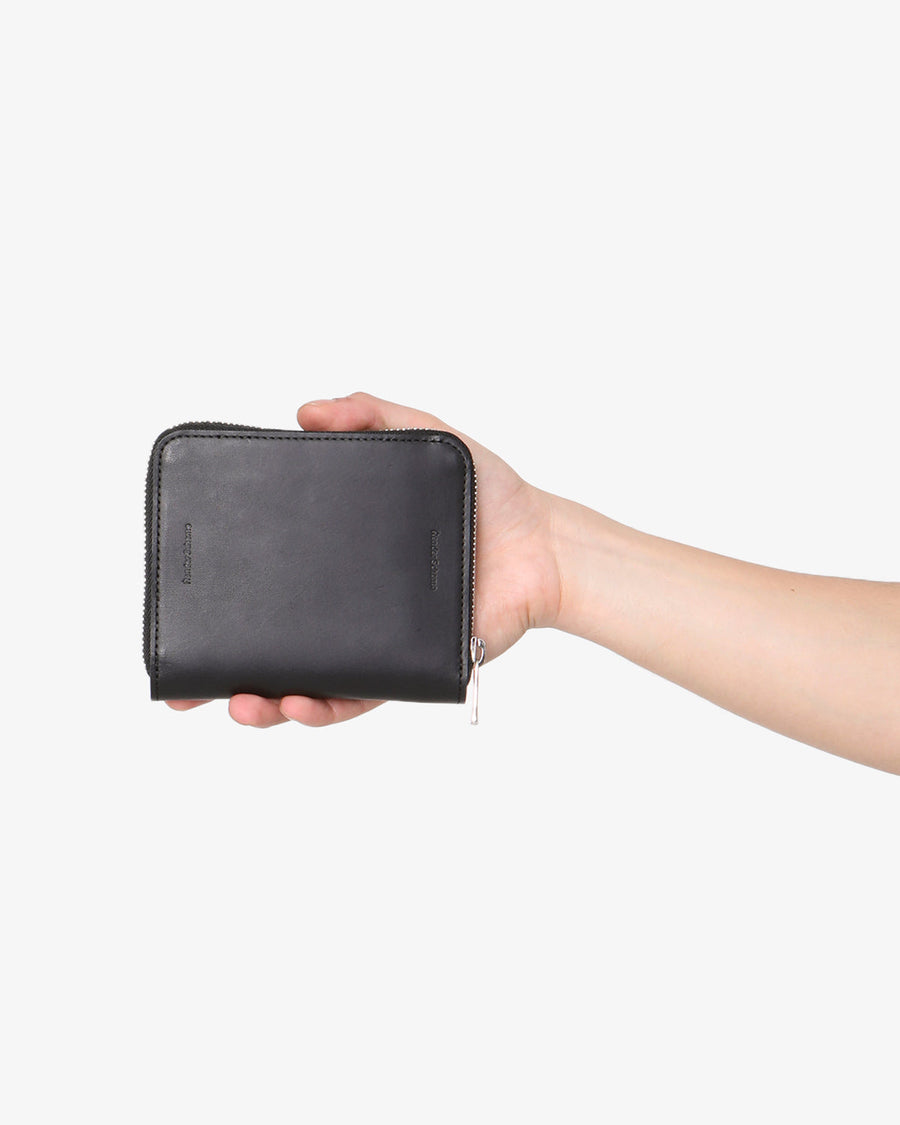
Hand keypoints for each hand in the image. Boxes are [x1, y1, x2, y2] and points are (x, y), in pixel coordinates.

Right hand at [168, 392, 560, 727]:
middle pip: (271, 648)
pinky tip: (300, 701)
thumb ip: (371, 413)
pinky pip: (361, 697)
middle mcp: (345, 606)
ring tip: (240, 703)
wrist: (543, 540)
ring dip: (264, 701)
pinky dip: (326, 705)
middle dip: (223, 677)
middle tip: (186, 690)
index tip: (181, 609)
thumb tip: (303, 411)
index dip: (220, 605)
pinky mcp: (409, 668)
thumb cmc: (486, 493)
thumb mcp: (422, 437)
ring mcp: (373, 641)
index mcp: (336, 559)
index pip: (266, 585)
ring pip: (306, 685)